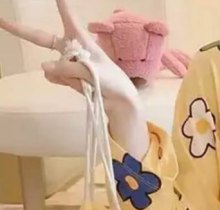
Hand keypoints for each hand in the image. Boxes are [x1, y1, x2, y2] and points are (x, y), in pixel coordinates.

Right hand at [0, 0, 148, 153]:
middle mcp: (71, 49)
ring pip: (54, 66)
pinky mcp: (66, 79)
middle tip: (0, 21)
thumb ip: (67, 69)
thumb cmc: (112, 80)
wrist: (120, 103)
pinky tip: (80, 87)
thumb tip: (44, 69)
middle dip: (21, 30)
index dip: (60, 4)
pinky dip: (65, 83)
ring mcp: (67, 65)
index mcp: (81, 40)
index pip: (66, 17)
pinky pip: (55, 78)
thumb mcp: (92, 71)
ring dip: (67, 74)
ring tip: (87, 81)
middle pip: (41, 38)